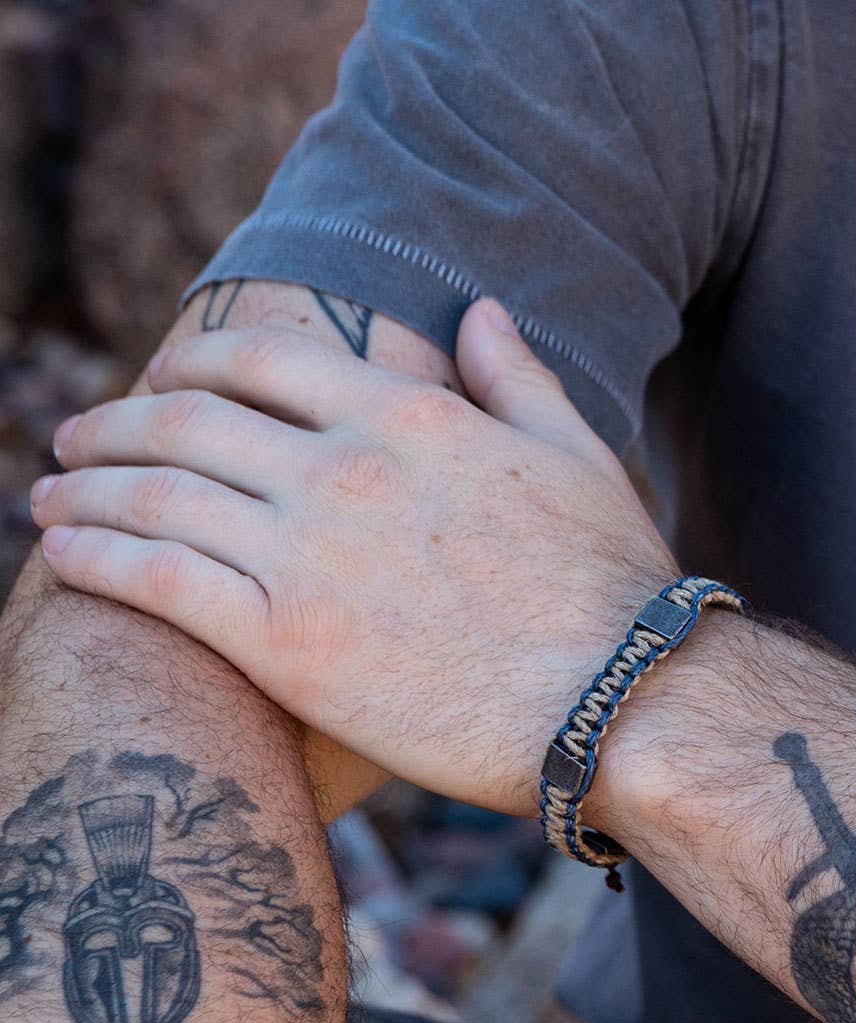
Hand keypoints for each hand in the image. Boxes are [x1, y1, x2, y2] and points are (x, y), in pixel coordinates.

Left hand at [30, 299, 676, 814]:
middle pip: (186, 420)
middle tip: (76, 435)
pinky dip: (93, 557)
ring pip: (154, 496)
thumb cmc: (610, 583)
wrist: (621, 701)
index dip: (190, 359)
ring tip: (49, 496)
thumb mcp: (574, 456)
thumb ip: (515, 376)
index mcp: (409, 416)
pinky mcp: (288, 648)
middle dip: (114, 420)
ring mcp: (309, 558)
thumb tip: (479, 311)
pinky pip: (157, 582)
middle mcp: (344, 471)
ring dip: (83, 487)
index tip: (160, 377)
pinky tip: (61, 553)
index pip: (260, 360)